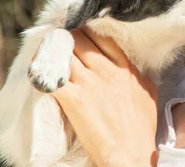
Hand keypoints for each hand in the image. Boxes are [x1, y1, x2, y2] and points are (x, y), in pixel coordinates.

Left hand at [52, 26, 158, 166]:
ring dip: (52, 51)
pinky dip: (41, 71)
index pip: (103, 37)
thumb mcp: (148, 93)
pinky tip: (36, 70)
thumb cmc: (141, 128)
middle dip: (67, 38)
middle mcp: (106, 70)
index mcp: (125, 68)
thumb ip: (140, 76)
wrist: (130, 153)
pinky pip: (51, 77)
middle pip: (79, 40)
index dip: (88, 32)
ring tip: (45, 54)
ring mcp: (89, 84)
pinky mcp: (74, 100)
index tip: (80, 34)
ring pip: (64, 54)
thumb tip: (135, 70)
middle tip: (59, 42)